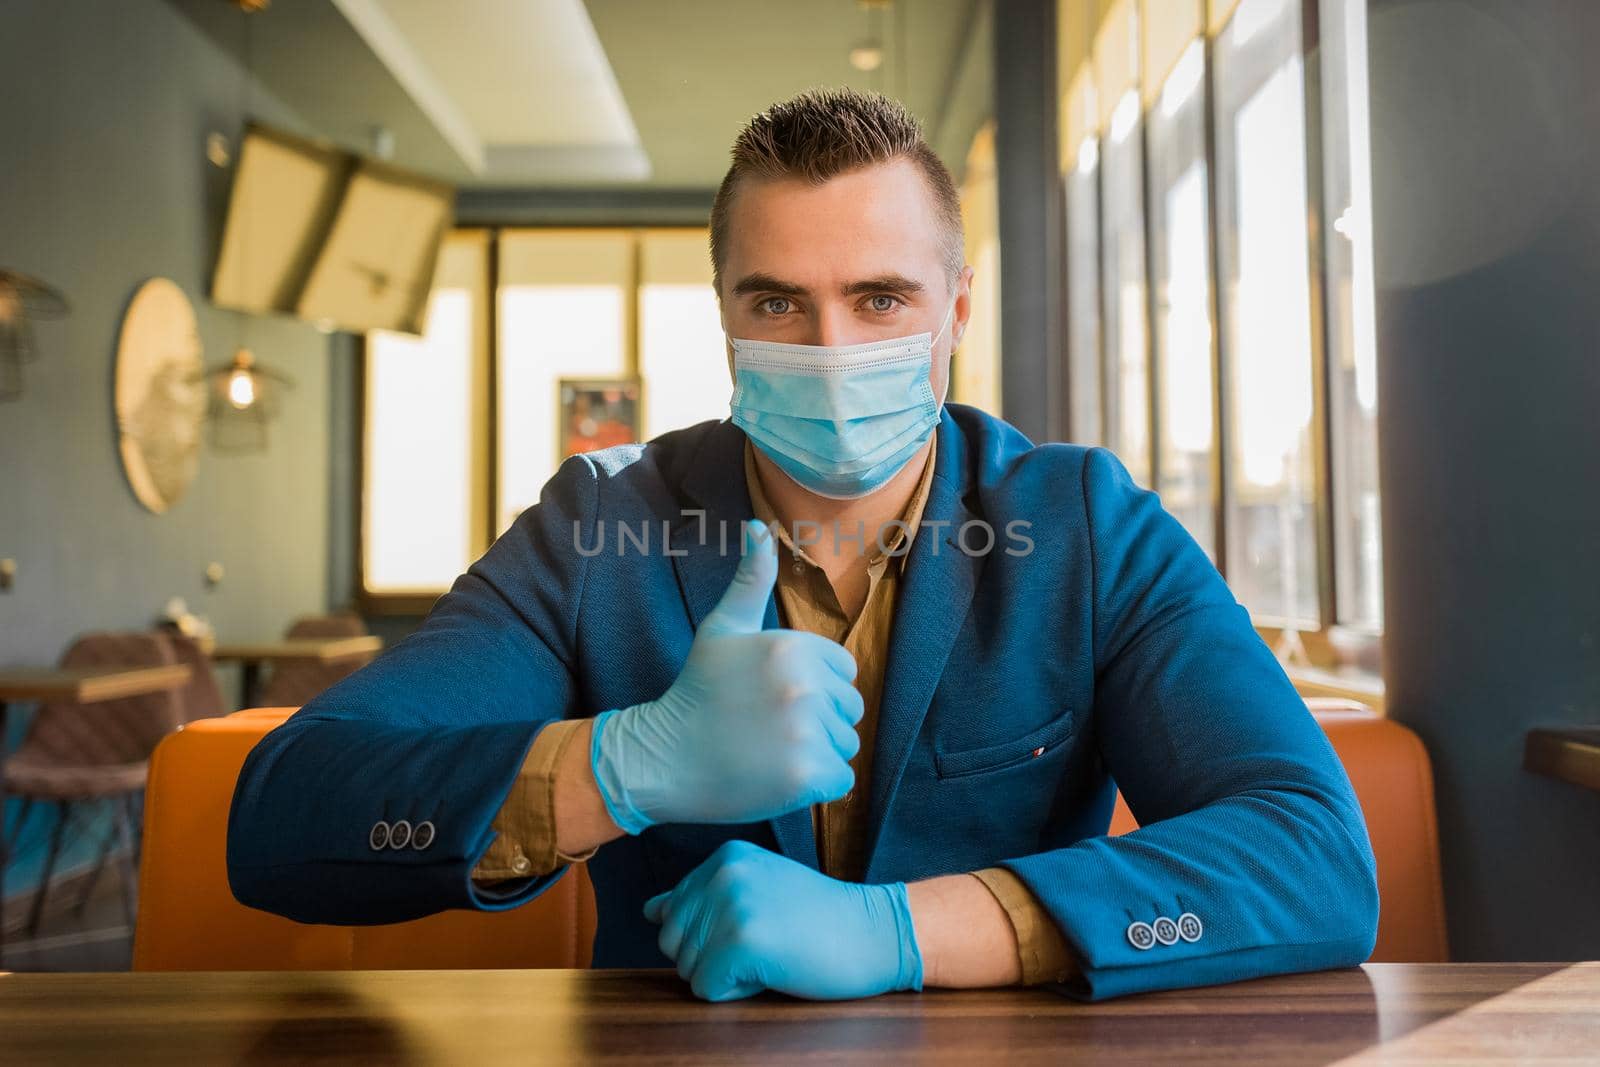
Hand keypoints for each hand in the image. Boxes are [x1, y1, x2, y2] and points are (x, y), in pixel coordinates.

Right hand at [590, 527, 864, 831]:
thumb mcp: (723, 627)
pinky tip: (776, 775)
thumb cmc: (698, 690)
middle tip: (767, 725)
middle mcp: (804, 686)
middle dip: (818, 719)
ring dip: (817, 752)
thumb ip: (751, 579)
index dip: (814, 686)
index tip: (772, 696)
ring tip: (769, 749)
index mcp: (791, 647)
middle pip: (849, 708)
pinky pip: (840, 780)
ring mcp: (806, 733)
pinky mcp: (806, 776)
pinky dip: (816, 785)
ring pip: (846, 744)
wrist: (664, 758)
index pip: (844, 671)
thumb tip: (760, 526)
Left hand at [643, 840, 923, 1001]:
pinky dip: (736, 993)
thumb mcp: (757, 890)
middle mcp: (723, 873)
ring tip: (772, 953)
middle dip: (712, 957)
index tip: (759, 924)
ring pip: (687, 968)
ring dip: (726, 975)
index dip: (712, 935)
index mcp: (724, 856)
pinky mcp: (740, 942)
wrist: (872, 932)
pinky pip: (706, 989)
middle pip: (673, 942)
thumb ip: (702, 897)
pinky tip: (772, 971)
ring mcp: (731, 906)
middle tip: (766, 943)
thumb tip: (651, 910)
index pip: (672, 914)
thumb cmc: (818, 917)